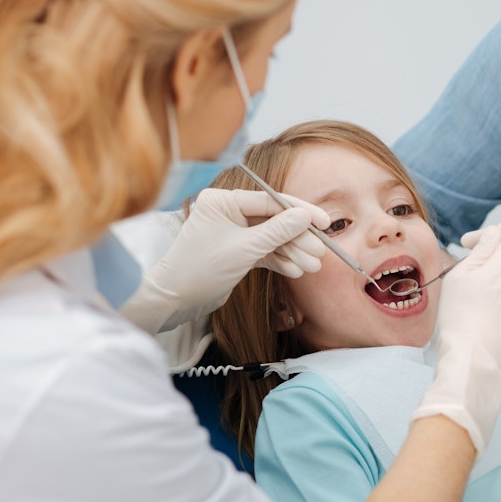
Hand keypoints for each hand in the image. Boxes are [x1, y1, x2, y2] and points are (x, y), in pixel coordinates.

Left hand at [119, 188, 329, 333]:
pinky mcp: (237, 252)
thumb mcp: (244, 249)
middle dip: (298, 238)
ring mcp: (233, 232)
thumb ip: (277, 231)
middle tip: (320, 252)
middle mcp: (228, 213)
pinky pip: (264, 252)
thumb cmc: (200, 269)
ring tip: (312, 267)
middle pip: (274, 220)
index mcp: (223, 201)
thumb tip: (304, 216)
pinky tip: (295, 271)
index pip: (270, 200)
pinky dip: (280, 261)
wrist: (176, 301)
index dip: (299, 212)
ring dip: (292, 252)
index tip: (323, 222)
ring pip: (272, 238)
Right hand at [412, 225, 500, 452]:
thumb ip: (483, 248)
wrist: (474, 361)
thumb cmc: (462, 316)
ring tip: (480, 290)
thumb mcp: (462, 273)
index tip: (469, 244)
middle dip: (498, 256)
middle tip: (471, 267)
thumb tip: (495, 235)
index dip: (493, 235)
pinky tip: (489, 310)